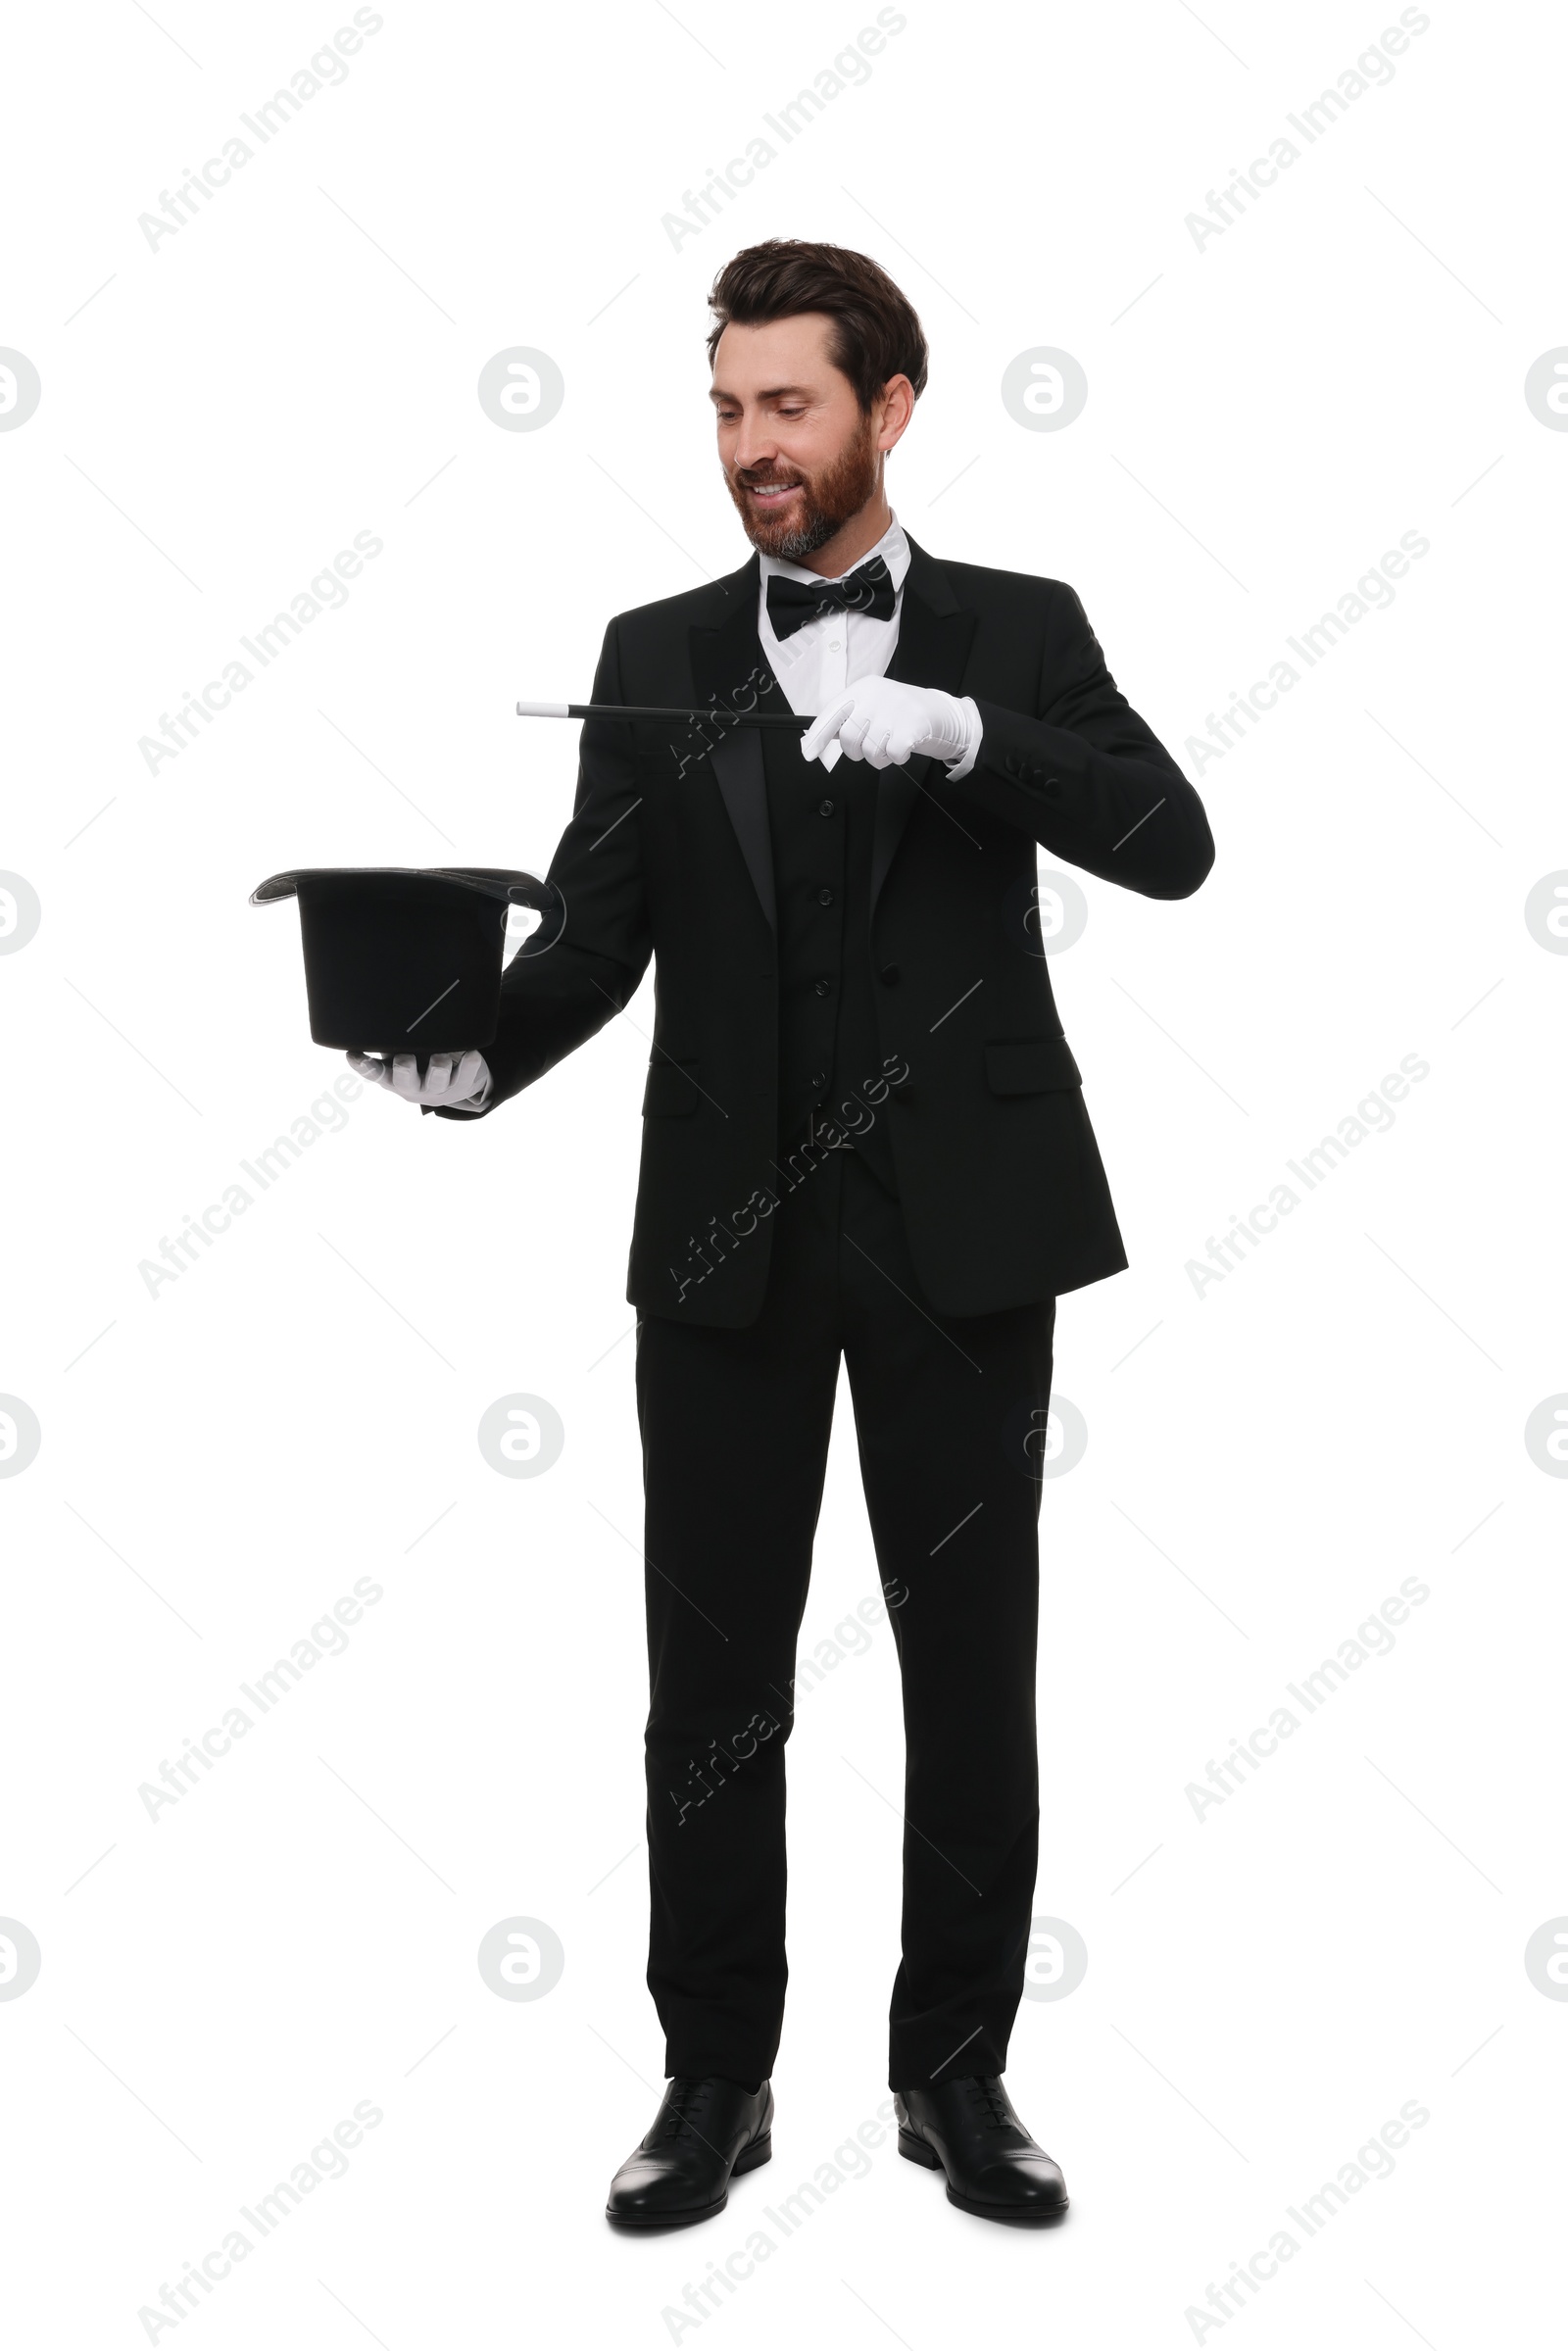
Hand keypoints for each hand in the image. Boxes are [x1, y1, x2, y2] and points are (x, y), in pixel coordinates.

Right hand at [347, 1049, 492, 1110]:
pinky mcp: (461, 1086)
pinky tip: (472, 1054)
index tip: (354, 1056)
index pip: (375, 1073)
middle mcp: (413, 1087)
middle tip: (405, 1059)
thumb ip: (389, 1036)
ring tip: (440, 1057)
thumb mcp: (399, 1052)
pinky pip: (466, 1076)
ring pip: (437, 1081)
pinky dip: (470, 1065)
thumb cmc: (418, 1061)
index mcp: (393, 1079)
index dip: (364, 1067)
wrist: (452, 1085)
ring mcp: (437, 1089)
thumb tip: (374, 999)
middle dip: (405, 1070)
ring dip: (438, 1068)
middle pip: (405, 1082)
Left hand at [800, 676, 978, 769]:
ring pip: (869, 751)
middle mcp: (876, 696)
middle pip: (849, 737)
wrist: (939, 712)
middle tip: (869, 747)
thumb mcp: (873, 705)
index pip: (833, 712)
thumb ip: (848, 718)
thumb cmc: (901, 713)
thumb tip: (815, 740)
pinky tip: (904, 746)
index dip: (817, 734)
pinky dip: (897, 758)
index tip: (808, 753)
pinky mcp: (910, 727)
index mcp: (863, 689)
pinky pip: (890, 756)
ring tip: (891, 742)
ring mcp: (894, 710)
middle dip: (856, 751)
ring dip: (879, 756)